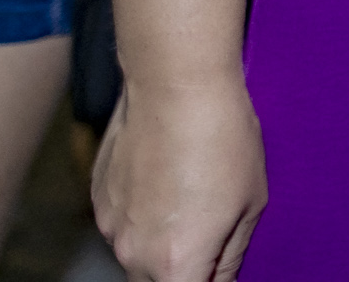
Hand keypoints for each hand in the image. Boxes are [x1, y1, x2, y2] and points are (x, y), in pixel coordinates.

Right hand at [92, 76, 265, 281]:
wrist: (176, 86)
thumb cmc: (224, 139)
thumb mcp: (250, 204)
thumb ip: (230, 257)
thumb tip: (222, 279)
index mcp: (176, 264)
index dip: (211, 279)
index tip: (218, 266)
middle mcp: (133, 254)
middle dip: (184, 270)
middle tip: (211, 230)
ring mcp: (110, 227)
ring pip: (137, 255)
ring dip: (162, 243)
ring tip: (190, 193)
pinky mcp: (98, 199)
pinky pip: (122, 224)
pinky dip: (143, 215)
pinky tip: (166, 177)